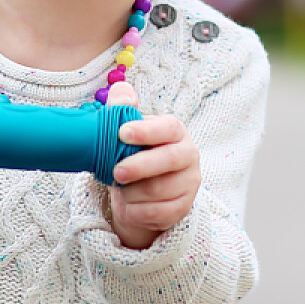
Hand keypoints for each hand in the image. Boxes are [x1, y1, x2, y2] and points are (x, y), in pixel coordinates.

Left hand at [104, 81, 199, 249]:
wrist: (138, 194)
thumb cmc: (132, 155)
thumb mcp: (125, 133)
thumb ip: (122, 109)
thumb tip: (120, 90)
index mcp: (175, 132)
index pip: (168, 128)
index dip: (146, 131)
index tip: (122, 132)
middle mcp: (188, 155)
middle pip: (169, 160)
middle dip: (140, 166)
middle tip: (116, 171)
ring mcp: (189, 184)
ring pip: (161, 190)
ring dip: (133, 192)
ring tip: (119, 189)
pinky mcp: (182, 208)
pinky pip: (159, 213)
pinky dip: (137, 212)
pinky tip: (128, 207)